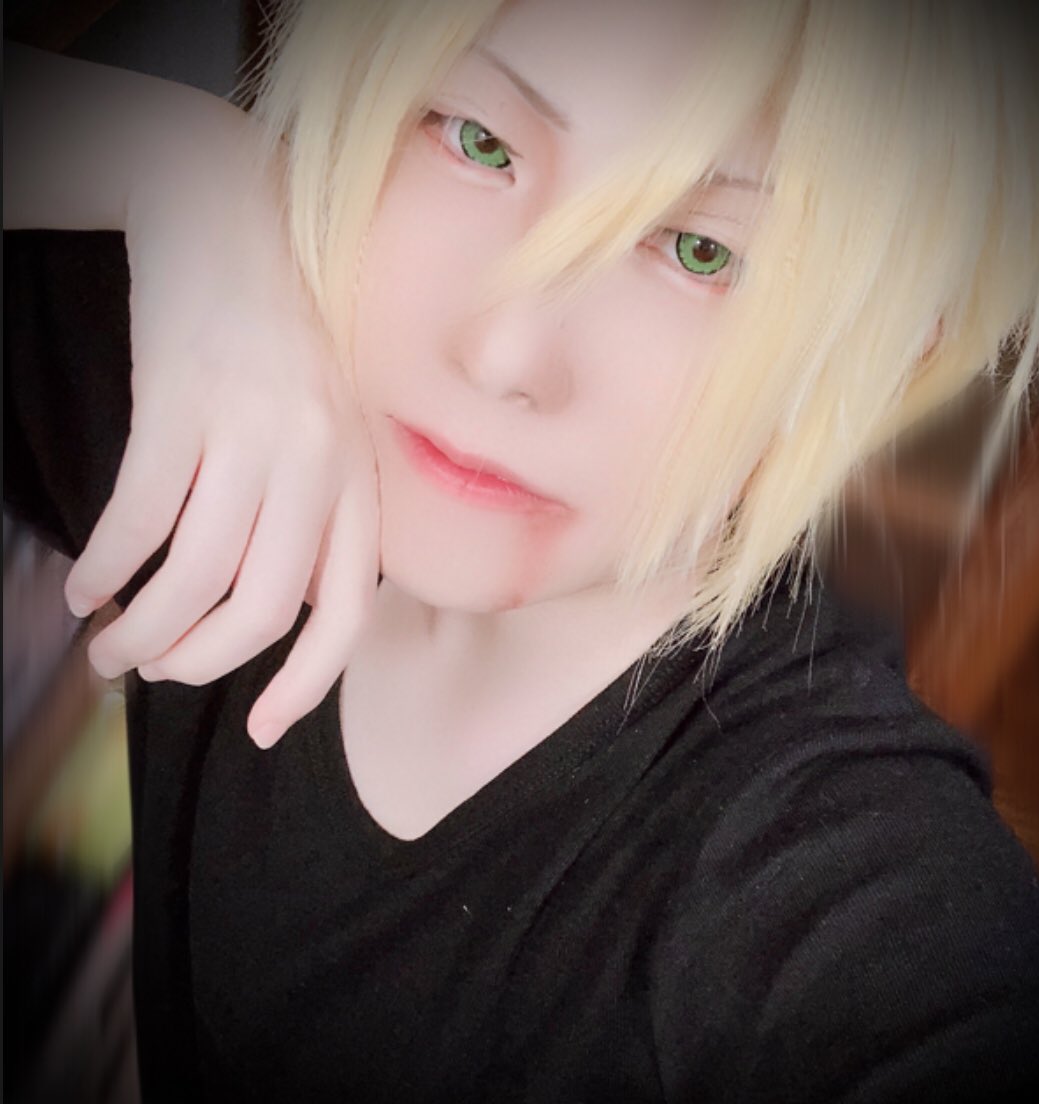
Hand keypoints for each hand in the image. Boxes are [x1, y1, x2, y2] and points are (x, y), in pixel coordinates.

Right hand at [63, 104, 379, 748]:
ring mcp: (251, 435)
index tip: (263, 729)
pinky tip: (83, 583)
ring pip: (194, 577)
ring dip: (142, 630)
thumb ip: (320, 521)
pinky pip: (137, 517)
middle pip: (261, 611)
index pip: (347, 613)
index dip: (307, 685)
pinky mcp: (181, 406)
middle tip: (153, 674)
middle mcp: (316, 467)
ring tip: (108, 645)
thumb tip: (281, 616)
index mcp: (358, 482)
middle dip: (200, 664)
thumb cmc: (281, 346)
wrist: (233, 224)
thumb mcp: (328, 434)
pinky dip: (104, 566)